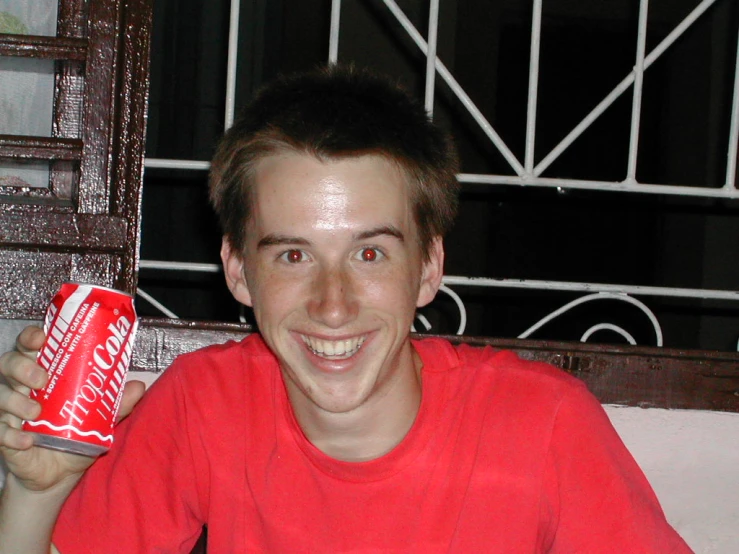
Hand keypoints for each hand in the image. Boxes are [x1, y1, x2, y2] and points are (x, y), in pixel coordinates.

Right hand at [0, 326, 144, 492]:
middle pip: (8, 364)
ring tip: (36, 411)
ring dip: (16, 401)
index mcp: (46, 374)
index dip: (31, 337)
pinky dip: (10, 435)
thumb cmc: (76, 435)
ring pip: (0, 395)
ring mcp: (10, 411)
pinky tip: (27, 441)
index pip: (31, 346)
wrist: (59, 474)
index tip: (41, 337)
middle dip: (22, 367)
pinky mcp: (3, 436)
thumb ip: (118, 403)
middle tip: (42, 379)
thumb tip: (138, 385)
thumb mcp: (101, 418)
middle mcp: (23, 388)